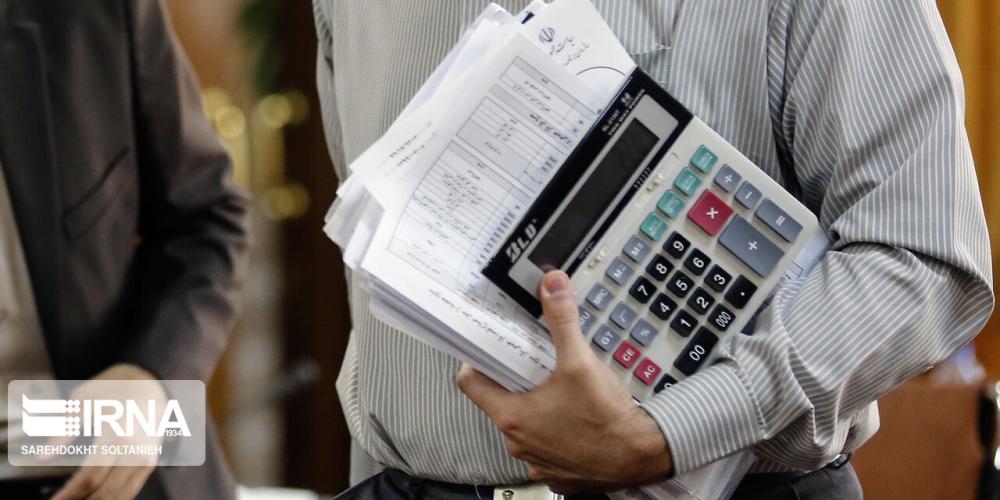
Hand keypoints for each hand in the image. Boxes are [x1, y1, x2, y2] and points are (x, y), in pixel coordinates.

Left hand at [49, 363, 160, 499]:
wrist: (150, 380)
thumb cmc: (114, 387)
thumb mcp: (82, 401)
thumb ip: (63, 432)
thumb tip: (43, 458)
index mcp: (117, 435)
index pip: (90, 477)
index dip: (69, 495)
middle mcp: (136, 451)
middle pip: (107, 492)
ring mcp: (147, 458)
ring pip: (122, 495)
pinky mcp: (151, 461)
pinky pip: (131, 489)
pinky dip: (114, 498)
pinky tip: (96, 497)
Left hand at [457, 271, 671, 494]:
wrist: (641, 456)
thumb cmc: (606, 417)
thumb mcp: (580, 361)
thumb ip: (562, 321)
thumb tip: (551, 285)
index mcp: (512, 417)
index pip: (470, 383)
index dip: (477, 361)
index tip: (489, 348)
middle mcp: (517, 442)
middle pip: (498, 402)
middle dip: (513, 380)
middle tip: (531, 360)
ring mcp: (536, 460)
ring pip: (523, 424)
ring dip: (534, 405)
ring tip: (556, 386)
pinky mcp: (556, 470)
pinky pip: (545, 445)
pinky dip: (554, 430)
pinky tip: (573, 415)